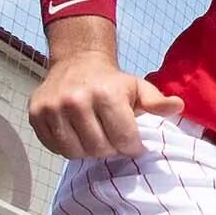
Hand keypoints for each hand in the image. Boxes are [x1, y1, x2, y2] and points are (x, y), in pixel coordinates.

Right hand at [26, 52, 183, 159]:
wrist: (77, 62)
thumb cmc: (112, 81)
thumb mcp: (138, 88)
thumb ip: (157, 102)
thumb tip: (178, 106)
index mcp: (106, 93)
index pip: (124, 141)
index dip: (131, 146)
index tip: (131, 140)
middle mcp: (76, 99)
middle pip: (100, 149)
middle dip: (110, 148)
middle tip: (111, 135)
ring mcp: (53, 108)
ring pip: (76, 153)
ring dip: (88, 150)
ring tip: (94, 135)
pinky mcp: (36, 115)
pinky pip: (56, 148)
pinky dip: (68, 146)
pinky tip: (76, 133)